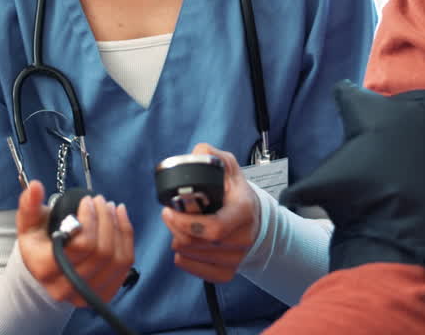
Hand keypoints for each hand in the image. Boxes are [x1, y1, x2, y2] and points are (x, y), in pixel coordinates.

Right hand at [15, 180, 134, 305]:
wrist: (47, 268)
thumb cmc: (39, 241)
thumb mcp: (29, 223)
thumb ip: (29, 204)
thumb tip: (35, 186)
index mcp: (45, 270)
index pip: (81, 245)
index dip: (90, 220)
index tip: (87, 200)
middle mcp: (66, 288)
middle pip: (101, 252)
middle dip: (105, 220)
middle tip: (101, 201)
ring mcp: (86, 295)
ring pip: (116, 259)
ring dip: (118, 227)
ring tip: (111, 208)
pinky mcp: (105, 293)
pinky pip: (125, 264)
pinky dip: (127, 237)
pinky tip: (121, 219)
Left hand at [160, 143, 259, 282]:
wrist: (256, 220)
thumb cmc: (237, 194)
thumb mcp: (228, 168)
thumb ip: (212, 156)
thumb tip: (197, 151)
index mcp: (244, 210)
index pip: (215, 227)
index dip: (186, 223)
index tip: (169, 210)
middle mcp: (243, 237)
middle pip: (196, 242)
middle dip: (174, 227)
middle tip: (168, 214)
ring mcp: (236, 258)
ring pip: (191, 255)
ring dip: (177, 239)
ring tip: (179, 225)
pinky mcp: (227, 272)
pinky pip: (195, 270)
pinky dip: (183, 258)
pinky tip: (184, 243)